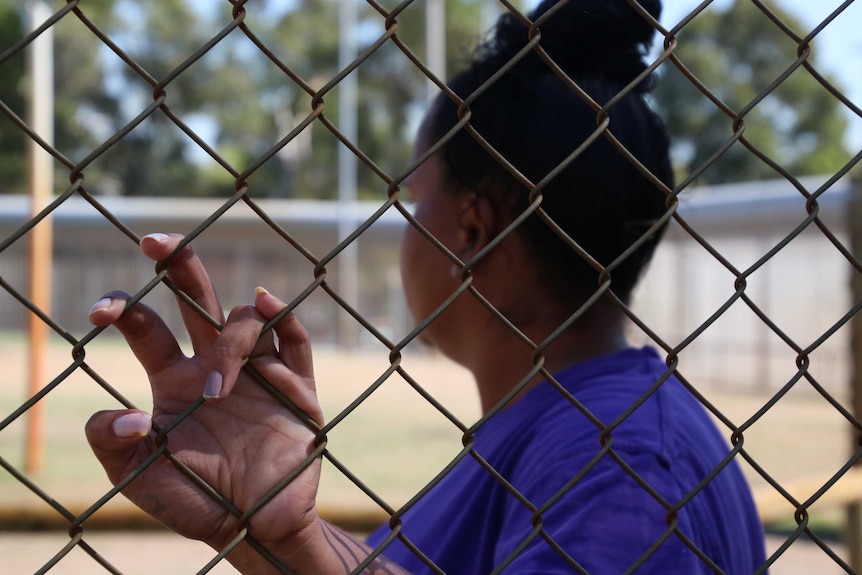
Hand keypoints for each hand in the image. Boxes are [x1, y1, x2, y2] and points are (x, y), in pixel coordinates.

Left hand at [85, 233, 325, 567]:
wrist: (252, 526)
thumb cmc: (195, 500)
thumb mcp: (139, 479)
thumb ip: (114, 446)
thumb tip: (124, 414)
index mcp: (175, 380)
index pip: (148, 329)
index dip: (124, 310)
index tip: (99, 311)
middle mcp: (216, 364)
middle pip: (198, 300)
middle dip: (179, 265)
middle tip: (155, 241)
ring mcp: (258, 372)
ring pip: (246, 320)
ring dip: (232, 338)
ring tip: (219, 386)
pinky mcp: (297, 388)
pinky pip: (295, 344)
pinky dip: (285, 319)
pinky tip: (266, 304)